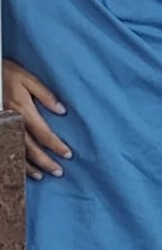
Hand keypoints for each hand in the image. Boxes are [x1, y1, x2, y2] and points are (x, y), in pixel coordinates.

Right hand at [2, 58, 71, 178]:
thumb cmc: (6, 73)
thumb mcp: (28, 78)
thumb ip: (45, 95)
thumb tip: (62, 111)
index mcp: (23, 110)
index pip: (43, 134)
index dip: (56, 146)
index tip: (68, 155)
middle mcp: (12, 122)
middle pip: (30, 148)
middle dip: (45, 162)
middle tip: (58, 172)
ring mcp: (2, 126)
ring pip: (16, 152)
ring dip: (29, 166)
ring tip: (42, 176)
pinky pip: (6, 147)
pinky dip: (15, 160)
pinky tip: (22, 168)